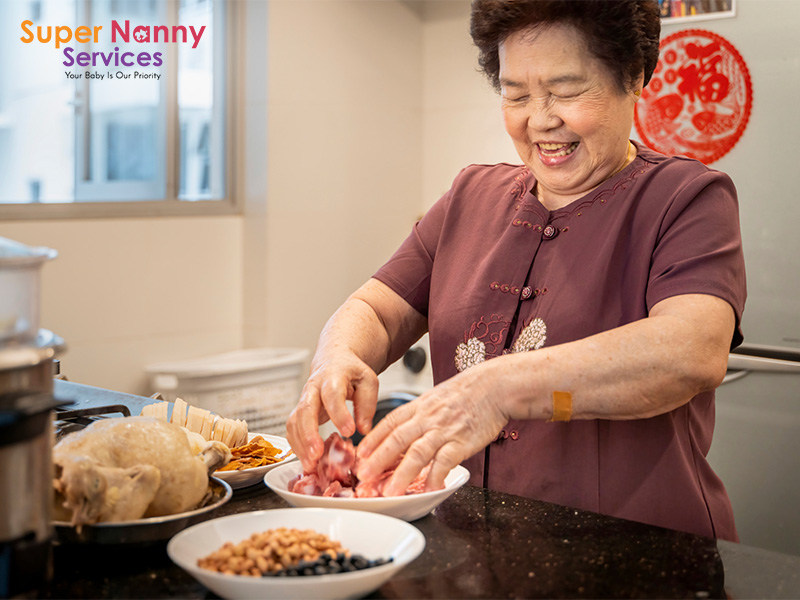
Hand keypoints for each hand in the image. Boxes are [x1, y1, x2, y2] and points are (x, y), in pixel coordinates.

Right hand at [285, 352, 378, 472]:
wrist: (334, 361)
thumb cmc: (352, 372)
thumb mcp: (368, 381)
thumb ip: (367, 404)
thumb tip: (363, 429)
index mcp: (333, 377)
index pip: (332, 394)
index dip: (339, 413)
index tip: (349, 431)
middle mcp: (313, 388)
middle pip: (305, 409)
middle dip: (309, 433)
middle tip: (317, 453)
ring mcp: (303, 400)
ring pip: (295, 422)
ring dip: (300, 445)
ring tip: (311, 465)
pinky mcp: (299, 412)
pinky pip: (292, 429)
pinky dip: (297, 447)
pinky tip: (306, 460)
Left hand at [355, 365, 507, 495]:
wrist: (496, 385)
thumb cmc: (468, 393)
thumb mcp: (436, 397)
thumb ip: (420, 414)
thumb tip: (404, 433)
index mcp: (419, 406)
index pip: (389, 423)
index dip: (373, 440)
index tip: (359, 454)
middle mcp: (428, 418)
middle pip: (397, 439)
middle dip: (377, 459)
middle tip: (362, 476)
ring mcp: (444, 430)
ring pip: (417, 453)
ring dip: (401, 474)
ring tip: (389, 491)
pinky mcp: (462, 441)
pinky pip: (446, 461)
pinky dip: (436, 476)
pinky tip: (430, 489)